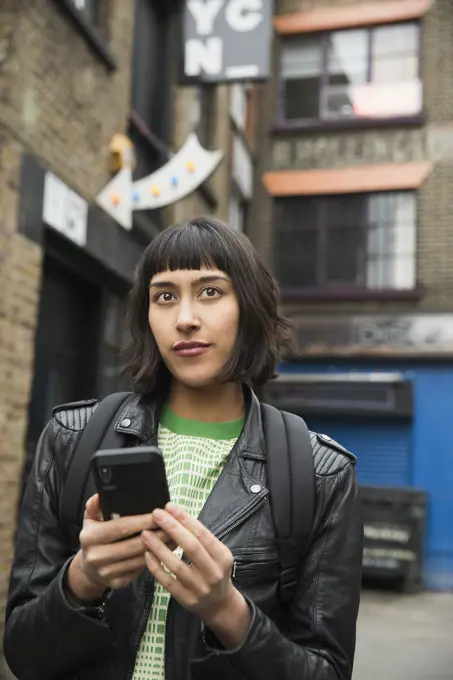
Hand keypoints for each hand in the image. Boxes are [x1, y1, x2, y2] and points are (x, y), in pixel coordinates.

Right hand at [67, 495, 174, 602]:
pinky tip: (167, 550)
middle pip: (134, 544)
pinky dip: (156, 559)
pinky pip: (140, 570)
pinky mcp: (118, 583)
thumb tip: (101, 495)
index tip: (159, 513)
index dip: (143, 520)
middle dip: (157, 534)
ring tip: (175, 535)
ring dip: (160, 547)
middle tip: (173, 524)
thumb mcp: (90, 520)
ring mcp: (107, 572)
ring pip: (140, 558)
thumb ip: (95, 506)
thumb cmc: (96, 538)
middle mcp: (96, 556)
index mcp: (90, 537)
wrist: (88, 569)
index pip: (122, 526)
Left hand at [142, 503, 251, 647]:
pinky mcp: (186, 600)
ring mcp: (200, 588)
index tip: (169, 506)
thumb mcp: (217, 554)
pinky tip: (147, 554)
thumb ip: (200, 538)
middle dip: (172, 528)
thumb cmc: (214, 571)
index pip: (203, 534)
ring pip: (176, 565)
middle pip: (191, 547)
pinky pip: (167, 582)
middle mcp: (214, 573)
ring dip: (159, 547)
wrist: (219, 604)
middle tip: (156, 514)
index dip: (185, 519)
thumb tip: (176, 515)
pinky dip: (156, 567)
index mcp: (223, 557)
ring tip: (145, 534)